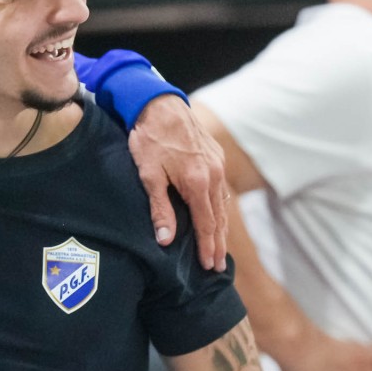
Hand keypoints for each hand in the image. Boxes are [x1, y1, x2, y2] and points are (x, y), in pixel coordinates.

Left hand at [129, 95, 229, 269]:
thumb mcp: (149, 176)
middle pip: (218, 217)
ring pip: (222, 203)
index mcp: (198, 182)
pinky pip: (220, 188)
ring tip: (219, 247)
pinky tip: (217, 215)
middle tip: (219, 266)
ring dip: (221, 227)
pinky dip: (219, 207)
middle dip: (218, 243)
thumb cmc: (150, 139)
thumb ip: (160, 209)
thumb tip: (166, 240)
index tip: (210, 266)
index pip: (206, 223)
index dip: (208, 246)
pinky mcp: (215, 156)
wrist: (160, 104)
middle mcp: (213, 174)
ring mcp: (217, 164)